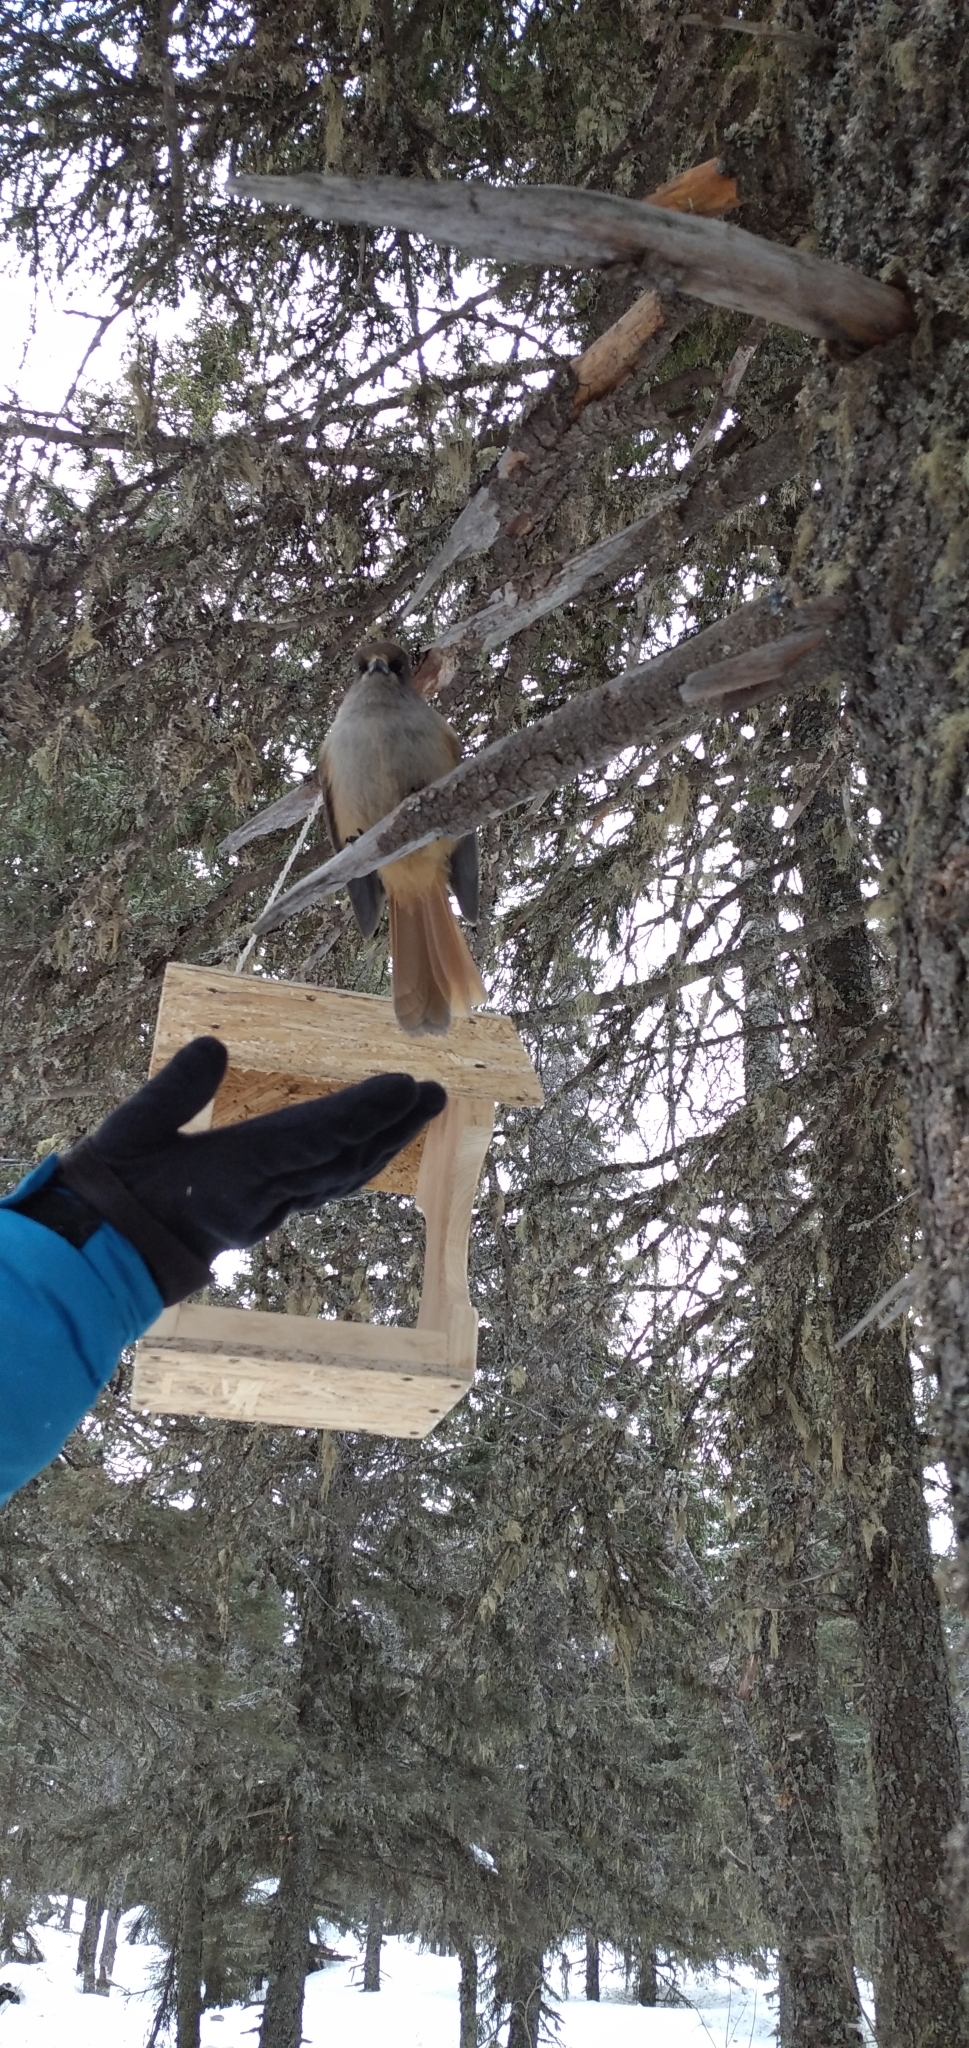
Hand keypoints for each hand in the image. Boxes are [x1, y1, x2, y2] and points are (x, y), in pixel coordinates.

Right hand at [58, 1037, 445, 1303]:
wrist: (96, 1260)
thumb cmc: (107, 1193)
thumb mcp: (127, 1132)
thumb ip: (171, 1091)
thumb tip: (213, 1045)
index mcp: (234, 1173)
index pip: (311, 1136)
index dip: (361, 1111)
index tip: (404, 1086)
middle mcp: (262, 1196)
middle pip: (342, 1159)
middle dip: (392, 1125)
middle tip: (435, 1093)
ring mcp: (265, 1210)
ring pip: (338, 1177)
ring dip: (383, 1143)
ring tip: (419, 1110)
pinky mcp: (260, 1215)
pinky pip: (321, 1188)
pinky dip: (354, 1163)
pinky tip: (369, 1148)